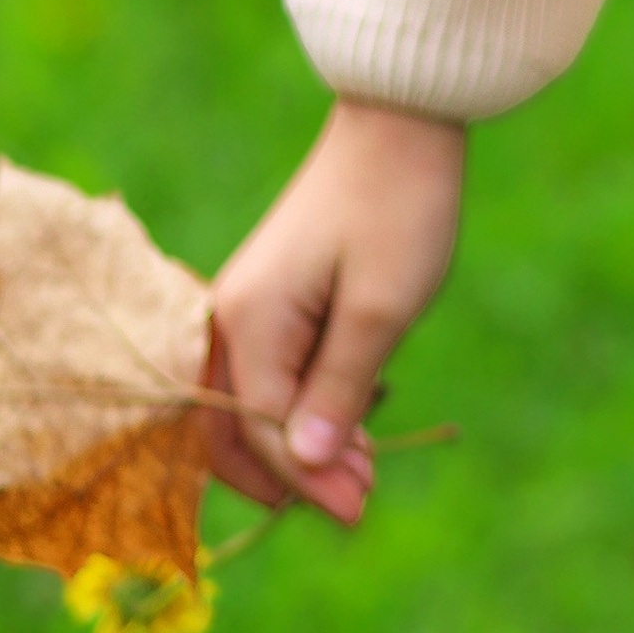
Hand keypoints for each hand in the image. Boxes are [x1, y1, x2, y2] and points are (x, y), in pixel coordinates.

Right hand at [209, 98, 466, 525]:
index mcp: (248, 321)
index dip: (308, 482)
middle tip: (361, 499)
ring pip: (252, 403)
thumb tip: (305, 469)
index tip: (361, 510)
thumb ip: (337, 392)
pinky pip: (272, 370)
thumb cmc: (397, 208)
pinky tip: (360, 415)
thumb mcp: (379, 309)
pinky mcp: (274, 295)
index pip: (261, 432)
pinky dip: (306, 404)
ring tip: (368, 469)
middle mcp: (230, 316)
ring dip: (301, 443)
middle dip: (291, 474)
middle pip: (233, 428)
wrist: (403, 122)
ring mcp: (249, 303)